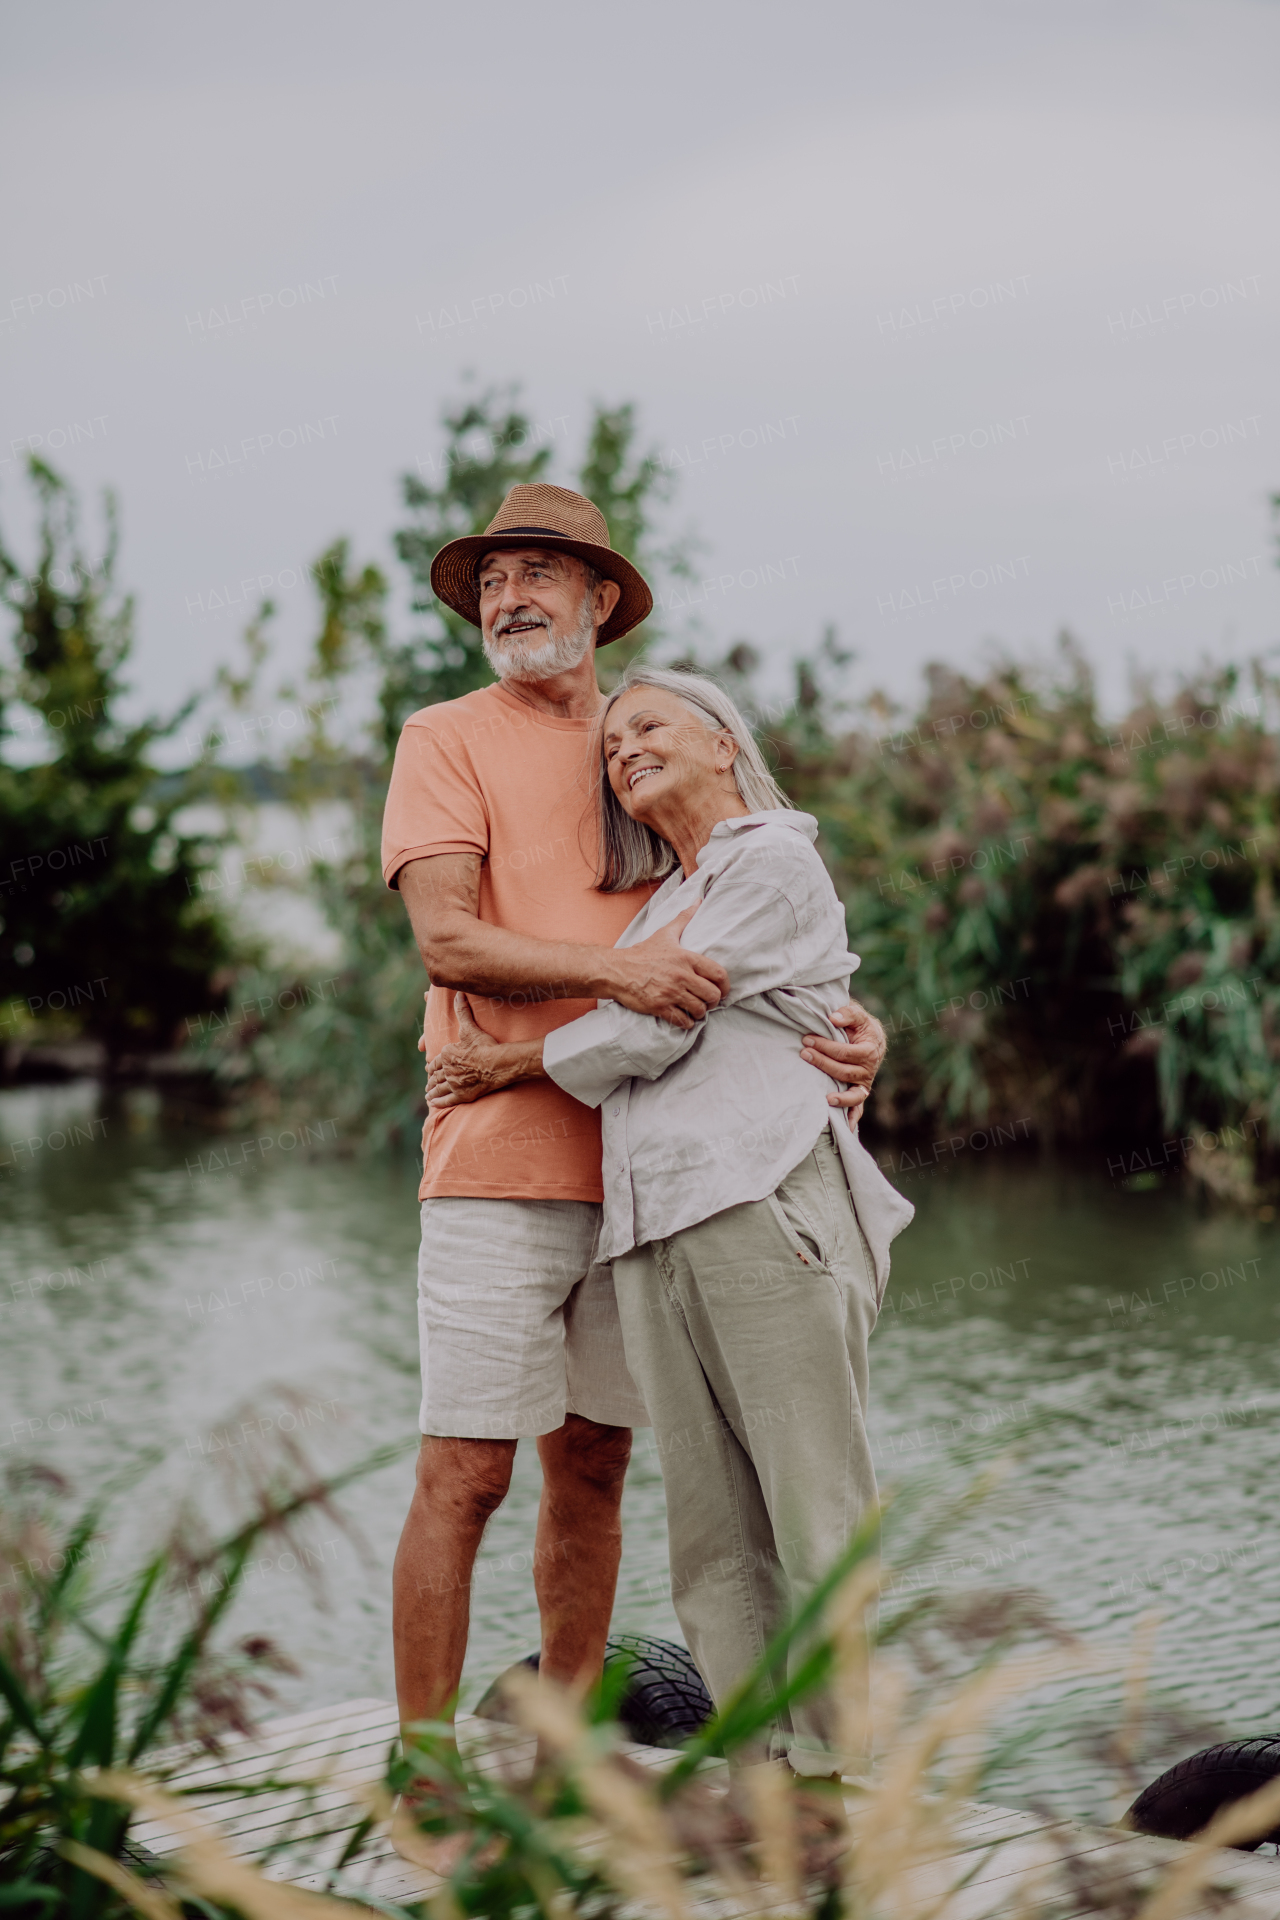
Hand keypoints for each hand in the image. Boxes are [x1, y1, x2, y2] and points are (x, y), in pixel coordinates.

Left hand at [424, 993, 542, 1109]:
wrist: (498, 1064)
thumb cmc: (485, 1045)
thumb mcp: (471, 1027)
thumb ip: (462, 1011)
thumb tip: (457, 993)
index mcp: (447, 1054)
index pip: (436, 1061)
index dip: (432, 1065)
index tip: (429, 1068)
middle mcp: (447, 1070)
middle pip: (436, 1076)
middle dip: (431, 1079)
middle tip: (428, 1083)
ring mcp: (454, 1084)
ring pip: (439, 1089)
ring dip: (432, 1091)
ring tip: (428, 1093)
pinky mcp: (462, 1095)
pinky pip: (446, 1100)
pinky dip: (438, 1102)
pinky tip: (433, 1103)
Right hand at [605, 906, 728, 1029]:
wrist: (617, 970)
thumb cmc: (642, 953)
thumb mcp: (665, 933)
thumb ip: (684, 918)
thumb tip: (698, 901)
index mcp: (687, 958)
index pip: (718, 974)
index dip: (725, 986)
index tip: (722, 990)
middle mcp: (682, 976)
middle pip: (712, 995)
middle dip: (713, 1001)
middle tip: (708, 1001)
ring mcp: (671, 992)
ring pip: (700, 1009)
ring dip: (700, 1012)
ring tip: (696, 1010)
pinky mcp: (660, 1007)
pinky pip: (683, 1020)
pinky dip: (687, 1022)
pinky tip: (684, 1018)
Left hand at [801, 1000, 886, 1127]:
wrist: (871, 1037)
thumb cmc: (860, 1025)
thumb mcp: (857, 1014)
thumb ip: (848, 1013)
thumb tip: (833, 1018)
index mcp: (869, 1050)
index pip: (846, 1052)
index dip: (826, 1046)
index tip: (807, 1039)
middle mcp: (869, 1070)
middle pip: (845, 1072)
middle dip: (823, 1063)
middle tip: (804, 1053)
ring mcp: (864, 1084)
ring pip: (854, 1095)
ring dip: (840, 1098)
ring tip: (825, 1098)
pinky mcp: (859, 1092)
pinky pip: (858, 1108)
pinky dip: (853, 1119)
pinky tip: (845, 1129)